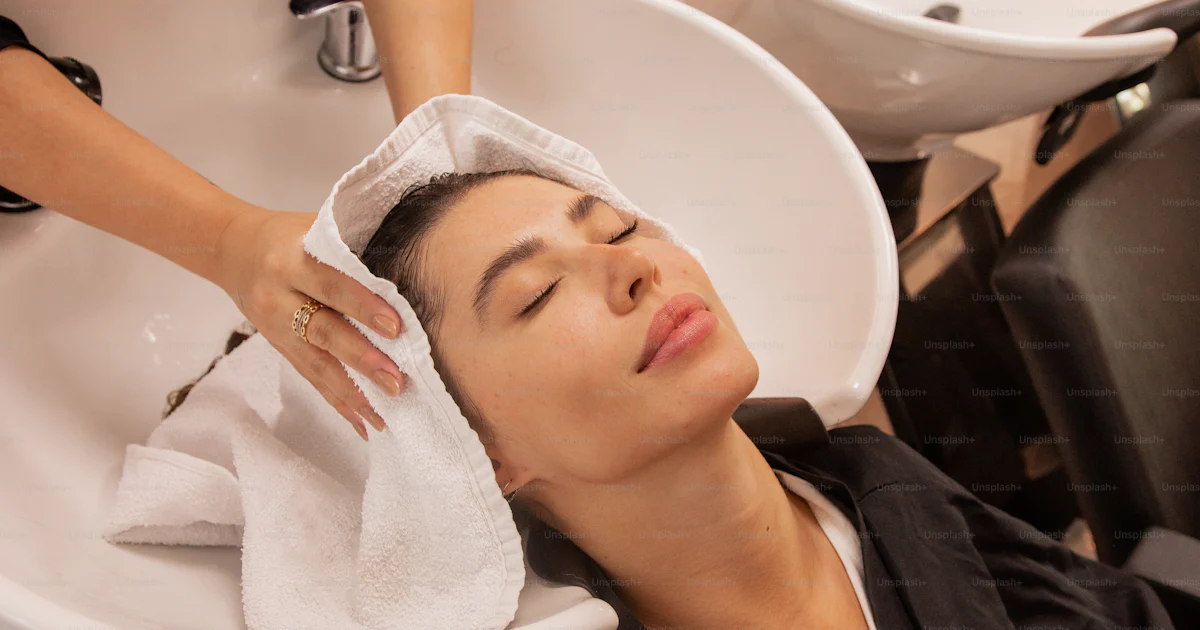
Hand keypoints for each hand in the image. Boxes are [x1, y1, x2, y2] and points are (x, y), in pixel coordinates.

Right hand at [213, 207, 406, 439]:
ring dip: (353, 394)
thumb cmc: (288, 236)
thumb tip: (408, 266)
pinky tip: (363, 423)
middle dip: (362, 360)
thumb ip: (351, 248)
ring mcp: (276, 329)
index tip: (395, 328)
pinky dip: (338, 403)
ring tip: (384, 415)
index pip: (332, 285)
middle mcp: (279, 297)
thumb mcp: (314, 230)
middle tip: (396, 382)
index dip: (363, 306)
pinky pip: (311, 379)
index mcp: (292, 260)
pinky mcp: (280, 349)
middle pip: (324, 332)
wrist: (232, 250)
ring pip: (316, 365)